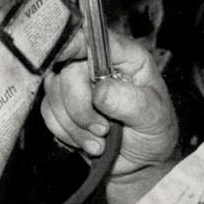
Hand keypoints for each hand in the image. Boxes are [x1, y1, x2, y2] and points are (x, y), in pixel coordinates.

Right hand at [40, 29, 177, 177]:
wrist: (142, 164)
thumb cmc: (154, 132)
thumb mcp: (154, 116)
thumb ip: (130, 101)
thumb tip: (100, 91)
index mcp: (124, 57)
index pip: (94, 38)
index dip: (74, 43)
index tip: (63, 54)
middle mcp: (97, 65)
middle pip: (67, 71)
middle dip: (81, 107)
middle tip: (104, 129)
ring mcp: (77, 84)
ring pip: (54, 94)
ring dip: (76, 125)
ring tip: (102, 139)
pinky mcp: (63, 106)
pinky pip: (49, 114)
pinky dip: (68, 133)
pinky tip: (90, 142)